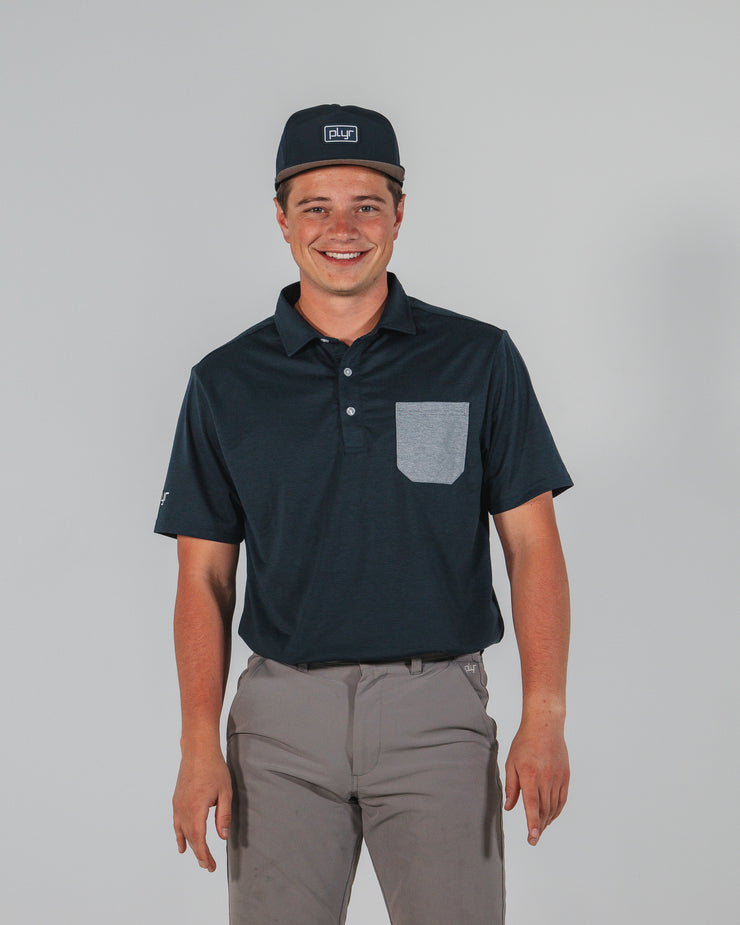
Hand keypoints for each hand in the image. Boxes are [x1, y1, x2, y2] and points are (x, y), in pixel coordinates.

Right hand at [173, 748, 232, 870]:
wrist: (198, 750)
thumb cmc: (214, 768)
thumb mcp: (225, 792)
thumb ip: (223, 816)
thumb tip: (223, 837)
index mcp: (196, 808)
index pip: (199, 839)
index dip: (204, 854)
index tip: (210, 866)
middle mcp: (184, 809)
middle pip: (191, 838)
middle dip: (200, 854)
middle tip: (209, 866)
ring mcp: (178, 805)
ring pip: (183, 832)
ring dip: (191, 847)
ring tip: (200, 859)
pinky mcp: (176, 800)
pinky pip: (176, 823)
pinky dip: (179, 836)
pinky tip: (182, 845)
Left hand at [504, 717, 568, 845]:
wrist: (545, 727)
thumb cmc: (524, 743)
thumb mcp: (511, 763)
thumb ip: (511, 787)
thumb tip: (509, 807)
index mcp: (530, 775)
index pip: (532, 806)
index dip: (532, 824)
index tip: (533, 838)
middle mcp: (546, 779)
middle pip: (544, 810)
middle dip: (538, 826)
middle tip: (533, 838)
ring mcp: (557, 778)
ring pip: (553, 806)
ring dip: (547, 820)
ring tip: (540, 828)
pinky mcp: (565, 776)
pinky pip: (562, 799)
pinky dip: (556, 810)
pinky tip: (550, 816)